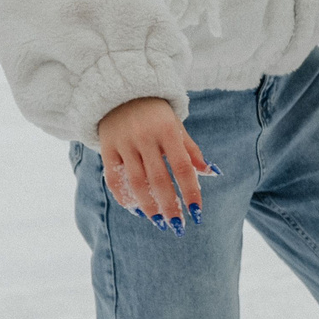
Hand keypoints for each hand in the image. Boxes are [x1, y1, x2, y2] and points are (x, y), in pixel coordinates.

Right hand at [95, 96, 215, 233]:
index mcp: (167, 131)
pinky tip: (136, 210)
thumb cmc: (156, 114)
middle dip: (170, 206)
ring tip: (159, 222)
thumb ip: (191, 151)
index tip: (197, 213)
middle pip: (158, 179)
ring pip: (135, 182)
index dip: (190, 191)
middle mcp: (145, 138)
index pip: (182, 167)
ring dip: (148, 206)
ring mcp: (124, 143)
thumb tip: (211, 173)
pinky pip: (113, 178)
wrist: (121, 91)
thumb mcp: (177, 126)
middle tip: (178, 226)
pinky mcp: (106, 148)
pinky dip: (124, 197)